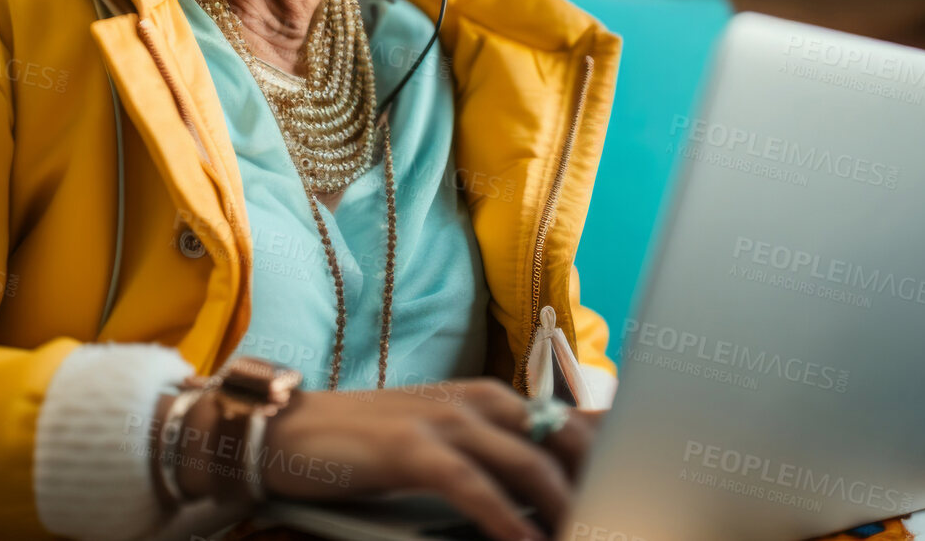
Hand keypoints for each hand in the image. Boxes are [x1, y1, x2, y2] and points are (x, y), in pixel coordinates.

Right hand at [219, 378, 601, 540]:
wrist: (287, 432)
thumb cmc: (367, 448)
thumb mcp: (442, 442)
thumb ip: (496, 455)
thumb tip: (552, 488)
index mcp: (490, 398)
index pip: (574, 424)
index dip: (613, 462)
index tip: (636, 495)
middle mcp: (477, 400)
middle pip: (564, 442)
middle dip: (597, 489)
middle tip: (617, 521)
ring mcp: (445, 420)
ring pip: (529, 464)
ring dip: (563, 508)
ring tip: (584, 535)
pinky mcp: (412, 447)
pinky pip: (474, 487)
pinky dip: (506, 520)